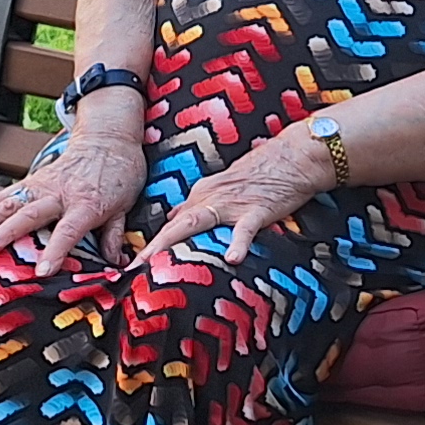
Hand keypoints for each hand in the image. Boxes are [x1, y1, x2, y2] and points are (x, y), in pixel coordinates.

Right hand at [0, 133, 147, 273]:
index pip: (69, 230)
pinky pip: (5, 195)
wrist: (108, 138)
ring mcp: (43, 185)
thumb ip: (114, 235)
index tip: (42, 271)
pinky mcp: (32, 180)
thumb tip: (114, 264)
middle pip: (30, 213)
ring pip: (10, 201)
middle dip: (7, 232)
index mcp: (87, 204)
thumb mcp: (125, 206)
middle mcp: (60, 193)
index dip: (55, 251)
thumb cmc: (119, 174)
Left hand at [135, 131, 328, 265]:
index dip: (152, 245)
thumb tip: (173, 218)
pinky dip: (238, 243)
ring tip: (158, 265)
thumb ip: (197, 203)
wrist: (292, 156)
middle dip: (152, 247)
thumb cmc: (260, 173)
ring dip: (174, 243)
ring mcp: (232, 204)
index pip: (172, 223)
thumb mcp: (221, 186)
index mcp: (202, 194)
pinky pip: (245, 229)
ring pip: (197, 224)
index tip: (135, 265)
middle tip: (133, 268)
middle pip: (175, 225)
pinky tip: (232, 259)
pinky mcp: (257, 210)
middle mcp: (210, 199)